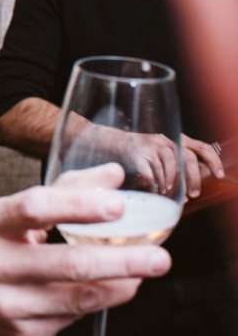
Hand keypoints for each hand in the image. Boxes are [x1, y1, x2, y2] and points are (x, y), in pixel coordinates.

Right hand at [0, 164, 170, 335]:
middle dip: (123, 261)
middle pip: (70, 263)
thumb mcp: (7, 214)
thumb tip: (113, 176)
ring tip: (141, 274)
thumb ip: (61, 193)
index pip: (36, 208)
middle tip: (158, 257)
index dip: (79, 205)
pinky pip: (70, 318)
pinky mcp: (21, 333)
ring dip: (120, 286)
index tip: (117, 204)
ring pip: (79, 297)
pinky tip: (102, 293)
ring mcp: (8, 303)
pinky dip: (93, 304)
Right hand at [89, 124, 222, 197]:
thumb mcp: (164, 154)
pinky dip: (153, 184)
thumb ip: (179, 165)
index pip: (202, 147)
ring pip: (169, 167)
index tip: (219, 175)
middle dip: (192, 179)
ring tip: (168, 193)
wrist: (114, 144)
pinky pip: (150, 173)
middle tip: (192, 195)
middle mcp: (166, 141)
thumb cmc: (143, 154)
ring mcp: (151, 146)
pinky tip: (152, 189)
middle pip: (187, 158)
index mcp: (177, 140)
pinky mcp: (137, 154)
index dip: (213, 161)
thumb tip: (194, 186)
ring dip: (170, 183)